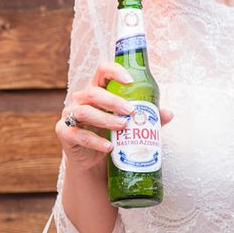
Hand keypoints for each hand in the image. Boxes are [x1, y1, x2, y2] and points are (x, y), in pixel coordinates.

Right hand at [57, 59, 173, 173]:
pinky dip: (95, 141)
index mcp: (97, 90)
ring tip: (123, 126)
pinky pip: (78, 134)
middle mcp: (81, 100)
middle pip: (92, 92)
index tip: (130, 81)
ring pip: (84, 111)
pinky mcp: (65, 133)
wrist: (93, 161)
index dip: (115, 71)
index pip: (101, 71)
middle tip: (130, 111)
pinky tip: (109, 147)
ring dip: (105, 118)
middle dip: (113, 101)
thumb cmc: (111, 135)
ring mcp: (70, 116)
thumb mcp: (130, 125)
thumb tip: (169, 113)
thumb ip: (147, 117)